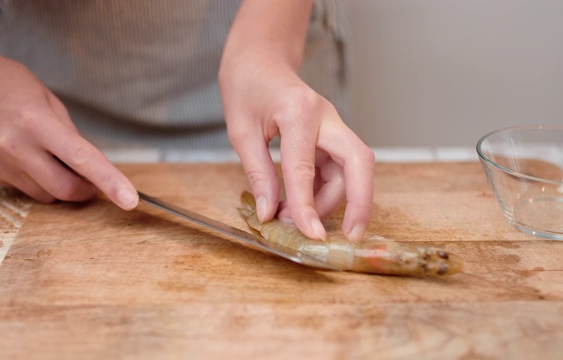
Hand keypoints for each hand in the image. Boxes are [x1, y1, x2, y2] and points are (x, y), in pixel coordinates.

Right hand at [0, 35, 138, 209]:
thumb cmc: (10, 85)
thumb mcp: (50, 102)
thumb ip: (72, 137)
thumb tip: (91, 169)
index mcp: (36, 122)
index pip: (81, 158)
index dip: (109, 181)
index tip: (129, 199)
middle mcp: (15, 147)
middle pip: (65, 188)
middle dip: (86, 190)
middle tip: (92, 178)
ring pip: (46, 194)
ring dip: (60, 184)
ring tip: (49, 155)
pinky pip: (26, 189)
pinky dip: (37, 179)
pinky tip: (26, 155)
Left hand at [220, 56, 373, 240]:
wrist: (260, 60)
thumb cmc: (247, 88)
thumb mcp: (241, 132)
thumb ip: (258, 174)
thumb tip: (269, 214)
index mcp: (298, 112)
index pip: (305, 169)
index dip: (308, 206)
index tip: (311, 235)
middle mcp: (325, 117)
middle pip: (359, 161)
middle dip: (360, 202)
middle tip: (350, 236)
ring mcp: (333, 125)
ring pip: (351, 169)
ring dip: (333, 201)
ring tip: (300, 222)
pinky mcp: (332, 135)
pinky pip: (339, 168)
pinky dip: (325, 192)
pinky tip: (303, 205)